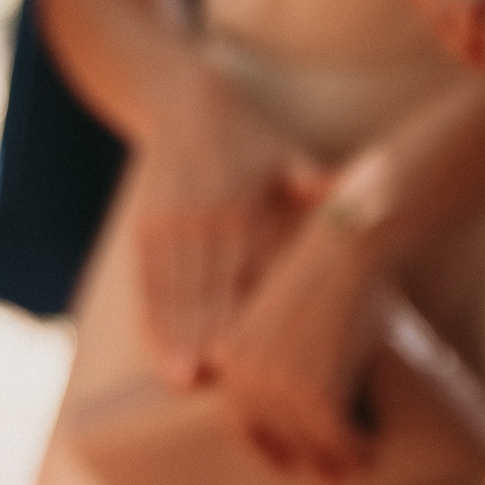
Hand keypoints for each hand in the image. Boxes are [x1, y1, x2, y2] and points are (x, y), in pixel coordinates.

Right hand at [134, 73, 325, 387]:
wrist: (183, 103)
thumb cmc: (251, 139)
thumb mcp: (284, 153)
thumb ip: (309, 180)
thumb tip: (338, 189)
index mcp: (241, 204)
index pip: (245, 269)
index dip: (245, 312)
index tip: (249, 351)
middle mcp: (202, 217)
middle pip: (205, 287)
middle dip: (206, 335)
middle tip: (211, 381)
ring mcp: (169, 224)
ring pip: (173, 290)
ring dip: (174, 336)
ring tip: (181, 377)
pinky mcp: (146, 228)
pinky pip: (149, 282)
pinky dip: (153, 319)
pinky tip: (160, 351)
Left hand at [214, 210, 383, 477]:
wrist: (346, 248)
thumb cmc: (322, 271)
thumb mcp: (278, 314)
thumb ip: (273, 350)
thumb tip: (296, 391)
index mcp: (230, 355)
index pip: (241, 421)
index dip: (268, 446)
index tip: (289, 462)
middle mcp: (246, 377)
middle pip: (278, 438)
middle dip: (310, 459)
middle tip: (336, 476)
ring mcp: (280, 389)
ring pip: (312, 442)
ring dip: (340, 458)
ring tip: (361, 462)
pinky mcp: (318, 396)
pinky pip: (339, 437)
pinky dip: (358, 447)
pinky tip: (372, 446)